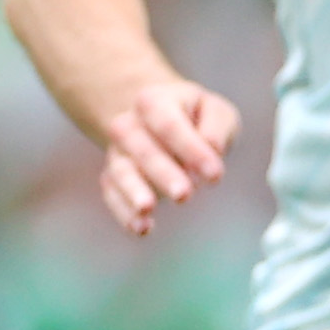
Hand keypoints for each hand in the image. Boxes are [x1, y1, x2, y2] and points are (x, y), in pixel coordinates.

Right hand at [96, 78, 239, 239]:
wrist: (158, 117)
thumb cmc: (194, 116)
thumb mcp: (214, 110)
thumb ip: (216, 127)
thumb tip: (212, 149)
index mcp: (153, 101)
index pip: (170, 125)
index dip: (191, 150)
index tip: (215, 175)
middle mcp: (129, 126)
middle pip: (143, 150)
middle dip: (163, 173)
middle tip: (184, 195)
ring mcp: (118, 152)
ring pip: (121, 171)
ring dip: (134, 192)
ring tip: (147, 209)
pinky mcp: (114, 176)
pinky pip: (112, 193)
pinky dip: (124, 212)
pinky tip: (141, 228)